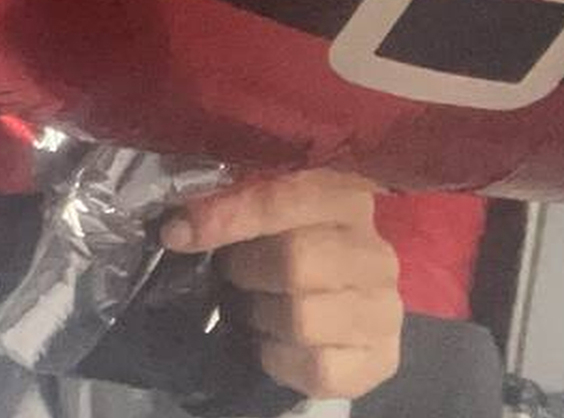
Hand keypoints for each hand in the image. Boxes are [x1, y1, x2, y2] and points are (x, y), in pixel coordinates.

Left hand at [163, 171, 402, 403]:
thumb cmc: (282, 249)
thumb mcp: (262, 215)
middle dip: (245, 272)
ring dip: (260, 316)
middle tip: (231, 275)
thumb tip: (180, 224)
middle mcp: (376, 252)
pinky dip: (279, 359)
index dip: (229, 216)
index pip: (287, 197)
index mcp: (346, 197)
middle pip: (295, 261)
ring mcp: (386, 309)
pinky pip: (316, 367)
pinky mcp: (383, 360)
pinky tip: (274, 343)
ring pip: (302, 318)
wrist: (329, 310)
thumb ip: (232, 202)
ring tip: (254, 308)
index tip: (178, 232)